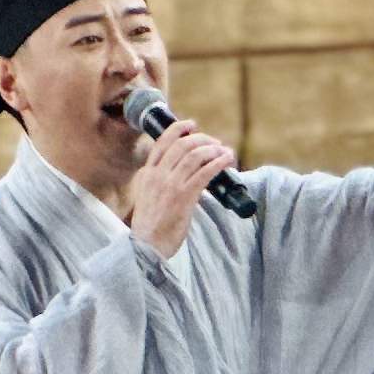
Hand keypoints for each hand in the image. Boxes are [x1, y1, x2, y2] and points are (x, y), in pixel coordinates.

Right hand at [126, 119, 238, 256]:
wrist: (146, 248)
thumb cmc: (151, 228)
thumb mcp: (149, 198)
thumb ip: (161, 184)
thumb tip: (186, 176)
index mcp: (147, 174)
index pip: (161, 143)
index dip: (178, 129)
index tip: (192, 125)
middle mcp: (157, 175)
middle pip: (181, 144)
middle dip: (202, 138)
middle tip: (215, 142)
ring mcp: (170, 185)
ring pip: (194, 155)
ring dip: (213, 149)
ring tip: (225, 152)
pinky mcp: (183, 197)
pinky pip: (205, 172)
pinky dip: (218, 163)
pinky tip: (227, 161)